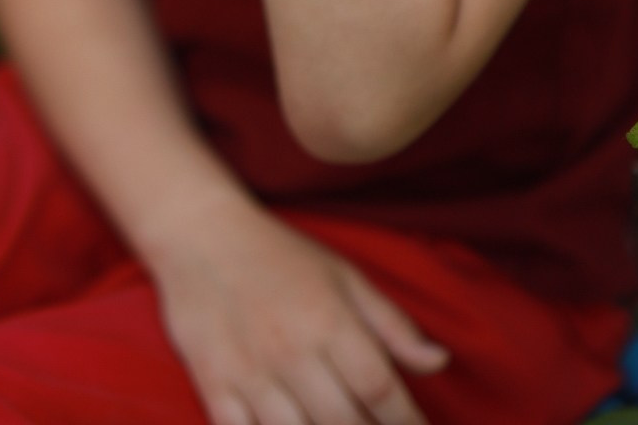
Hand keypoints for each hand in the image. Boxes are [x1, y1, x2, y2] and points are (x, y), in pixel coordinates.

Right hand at [148, 191, 449, 424]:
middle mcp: (292, 350)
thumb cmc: (278, 254)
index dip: (407, 423)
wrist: (198, 232)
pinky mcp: (213, 385)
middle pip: (344, 424)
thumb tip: (439, 361)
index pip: (380, 389)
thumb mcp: (343, 276)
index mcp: (329, 320)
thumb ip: (391, 323)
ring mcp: (250, 372)